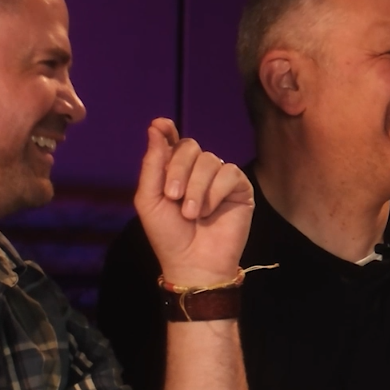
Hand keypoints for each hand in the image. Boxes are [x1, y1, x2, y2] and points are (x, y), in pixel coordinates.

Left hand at [135, 120, 252, 287]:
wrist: (193, 263)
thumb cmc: (168, 236)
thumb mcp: (149, 200)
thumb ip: (152, 164)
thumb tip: (156, 127)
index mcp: (174, 172)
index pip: (173, 141)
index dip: (167, 131)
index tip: (161, 125)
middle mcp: (197, 171)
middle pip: (190, 146)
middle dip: (178, 169)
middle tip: (172, 196)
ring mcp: (219, 179)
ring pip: (209, 160)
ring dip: (196, 187)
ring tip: (191, 214)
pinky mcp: (239, 189)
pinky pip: (229, 173)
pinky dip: (215, 192)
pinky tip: (209, 211)